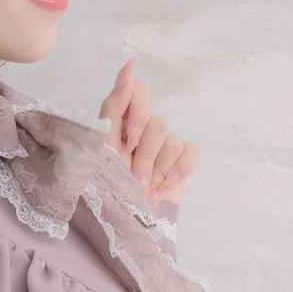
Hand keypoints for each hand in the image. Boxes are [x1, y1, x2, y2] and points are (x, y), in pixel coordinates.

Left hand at [99, 56, 200, 208]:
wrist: (126, 222)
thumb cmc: (107, 186)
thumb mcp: (102, 146)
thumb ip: (114, 107)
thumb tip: (129, 69)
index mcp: (122, 122)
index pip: (138, 90)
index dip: (136, 106)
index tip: (130, 120)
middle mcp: (144, 130)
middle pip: (157, 121)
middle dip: (143, 153)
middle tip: (131, 173)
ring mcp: (165, 146)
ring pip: (171, 140)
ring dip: (155, 168)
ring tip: (142, 187)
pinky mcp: (181, 163)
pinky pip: (190, 153)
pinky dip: (176, 172)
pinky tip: (162, 186)